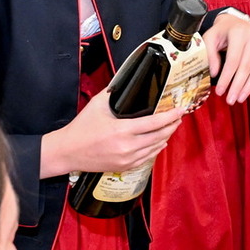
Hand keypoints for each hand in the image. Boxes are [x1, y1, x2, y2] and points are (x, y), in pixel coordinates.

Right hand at [50, 89, 183, 175]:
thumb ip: (114, 92)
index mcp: (122, 130)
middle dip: (172, 126)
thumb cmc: (81, 128)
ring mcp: (127, 159)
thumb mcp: (97, 105)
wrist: (68, 152)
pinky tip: (160, 142)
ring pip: (156, 148)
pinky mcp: (125, 167)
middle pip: (160, 136)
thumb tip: (125, 82)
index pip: (155, 123)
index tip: (181, 110)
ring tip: (171, 127)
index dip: (171, 116)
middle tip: (178, 117)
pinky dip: (156, 149)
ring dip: (166, 137)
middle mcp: (128, 146)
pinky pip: (147, 158)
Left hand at [204, 12, 249, 103]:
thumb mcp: (210, 39)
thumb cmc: (222, 32)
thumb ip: (209, 54)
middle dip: (238, 86)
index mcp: (238, 32)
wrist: (235, 21)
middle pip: (246, 67)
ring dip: (249, 86)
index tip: (220, 91)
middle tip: (231, 99)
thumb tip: (215, 73)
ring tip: (241, 97)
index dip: (226, 78)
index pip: (233, 61)